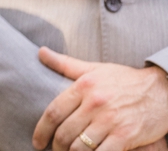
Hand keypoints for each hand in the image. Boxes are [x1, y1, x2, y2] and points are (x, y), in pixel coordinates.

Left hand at [32, 48, 167, 150]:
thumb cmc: (126, 80)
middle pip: (65, 132)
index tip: (37, 141)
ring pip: (80, 146)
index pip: (54, 112)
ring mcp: (111, 121)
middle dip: (56, 146)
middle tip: (55, 150)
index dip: (41, 130)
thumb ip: (66, 64)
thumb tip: (41, 52)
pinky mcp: (126, 136)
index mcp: (84, 86)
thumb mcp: (95, 68)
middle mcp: (95, 103)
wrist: (162, 89)